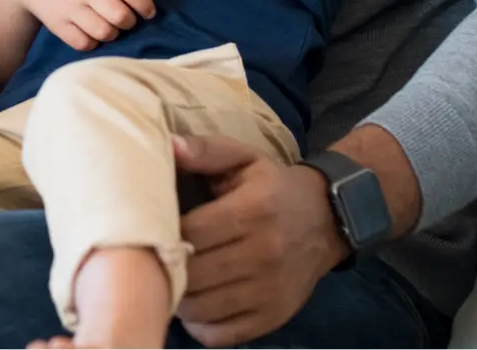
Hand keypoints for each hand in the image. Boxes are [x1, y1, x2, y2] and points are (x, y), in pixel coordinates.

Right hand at [4, 0, 154, 50]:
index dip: (145, 4)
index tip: (148, 11)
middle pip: (120, 16)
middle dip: (130, 21)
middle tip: (127, 19)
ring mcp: (69, 8)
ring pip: (105, 33)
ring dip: (113, 33)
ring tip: (110, 25)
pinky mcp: (58, 25)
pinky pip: (84, 43)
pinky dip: (93, 41)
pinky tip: (92, 32)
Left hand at [173, 135, 346, 346]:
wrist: (326, 220)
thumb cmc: (272, 186)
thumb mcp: (243, 157)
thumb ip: (205, 150)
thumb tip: (170, 146)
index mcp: (253, 211)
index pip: (192, 233)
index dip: (163, 233)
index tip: (150, 228)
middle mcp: (265, 254)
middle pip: (194, 275)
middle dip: (166, 268)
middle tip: (153, 259)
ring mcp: (271, 291)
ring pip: (204, 309)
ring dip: (178, 299)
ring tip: (171, 279)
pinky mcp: (274, 317)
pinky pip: (223, 335)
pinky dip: (200, 325)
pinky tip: (195, 304)